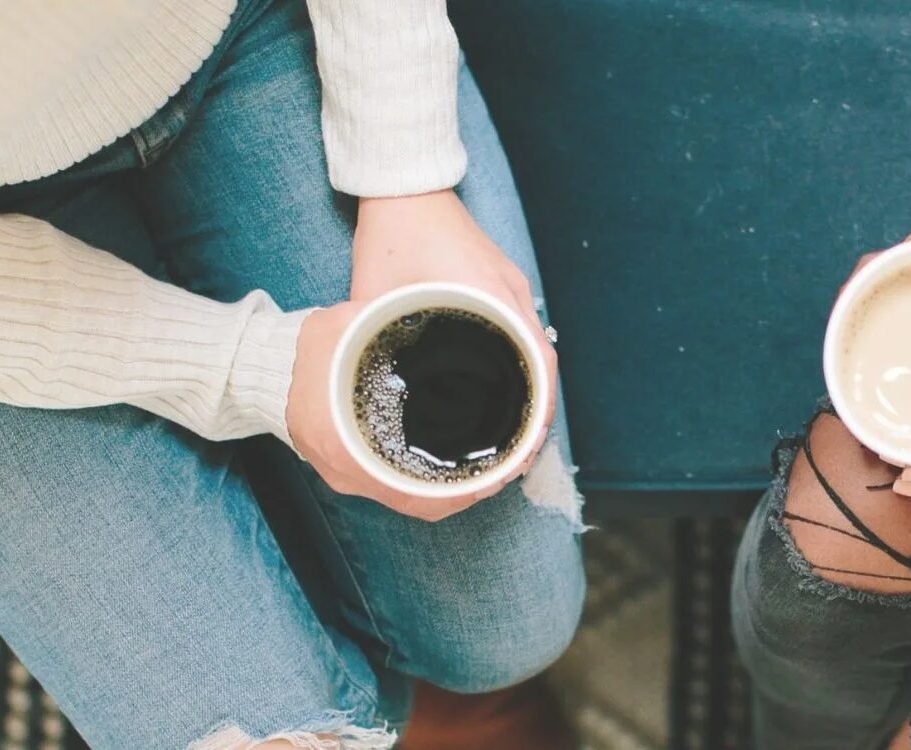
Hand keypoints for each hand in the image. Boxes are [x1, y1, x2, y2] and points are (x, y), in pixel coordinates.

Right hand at [286, 303, 543, 520]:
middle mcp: (350, 473)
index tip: (496, 475)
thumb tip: (440, 308)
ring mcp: (347, 476)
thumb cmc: (304, 352)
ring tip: (487, 465)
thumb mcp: (350, 328)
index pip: (419, 496)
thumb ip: (392, 324)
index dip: (463, 493)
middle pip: (422, 503)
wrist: (259, 369)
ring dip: (449, 488)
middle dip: (466, 491)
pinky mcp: (348, 469)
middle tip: (503, 468)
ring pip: (412, 499)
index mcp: (350, 448)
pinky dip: (427, 482)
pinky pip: (396, 488)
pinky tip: (451, 460)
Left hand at [348, 190, 557, 486]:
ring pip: (534, 344)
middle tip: (520, 449)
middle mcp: (511, 292)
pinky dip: (519, 358)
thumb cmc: (394, 231)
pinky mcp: (500, 280)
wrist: (404, 180)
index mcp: (492, 296)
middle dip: (538, 405)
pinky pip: (520, 327)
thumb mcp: (378, 292)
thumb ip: (378, 336)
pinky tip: (502, 381)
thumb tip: (368, 385)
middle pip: (543, 359)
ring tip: (513, 426)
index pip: (538, 360)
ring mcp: (510, 284)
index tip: (532, 441)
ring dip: (531, 383)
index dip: (540, 405)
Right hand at [845, 205, 910, 468]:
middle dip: (851, 333)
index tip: (841, 349)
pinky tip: (896, 365)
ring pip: (879, 297)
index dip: (847, 309)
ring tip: (866, 380)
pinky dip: (891, 329)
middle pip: (865, 290)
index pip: (870, 271)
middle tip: (853, 383)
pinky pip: (900, 301)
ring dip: (868, 332)